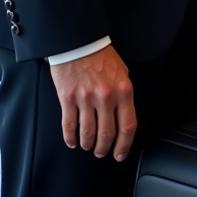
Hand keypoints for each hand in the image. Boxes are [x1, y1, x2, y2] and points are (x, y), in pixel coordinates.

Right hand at [50, 45, 136, 160]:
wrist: (79, 43)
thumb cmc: (102, 57)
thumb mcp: (122, 73)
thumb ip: (124, 95)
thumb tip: (123, 117)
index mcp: (123, 90)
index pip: (128, 126)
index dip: (124, 145)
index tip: (120, 154)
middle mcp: (106, 97)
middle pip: (107, 135)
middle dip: (104, 149)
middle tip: (102, 152)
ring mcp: (85, 99)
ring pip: (88, 134)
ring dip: (88, 145)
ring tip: (88, 146)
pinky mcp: (68, 99)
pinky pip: (69, 127)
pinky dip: (71, 138)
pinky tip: (73, 141)